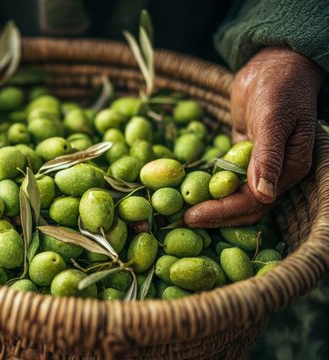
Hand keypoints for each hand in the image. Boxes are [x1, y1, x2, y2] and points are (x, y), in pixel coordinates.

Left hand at [185, 46, 322, 227]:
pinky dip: (208, 186)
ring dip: (209, 205)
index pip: (253, 201)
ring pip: (232, 195)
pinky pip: (224, 177)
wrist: (274, 64)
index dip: (223, 211)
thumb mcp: (274, 119)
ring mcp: (257, 165)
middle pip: (242, 205)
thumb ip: (269, 156)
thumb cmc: (280, 88)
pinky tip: (186, 190)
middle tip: (180, 219)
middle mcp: (275, 173)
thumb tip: (264, 194)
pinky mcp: (241, 155)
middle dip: (212, 215)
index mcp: (289, 169)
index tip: (192, 216)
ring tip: (181, 211)